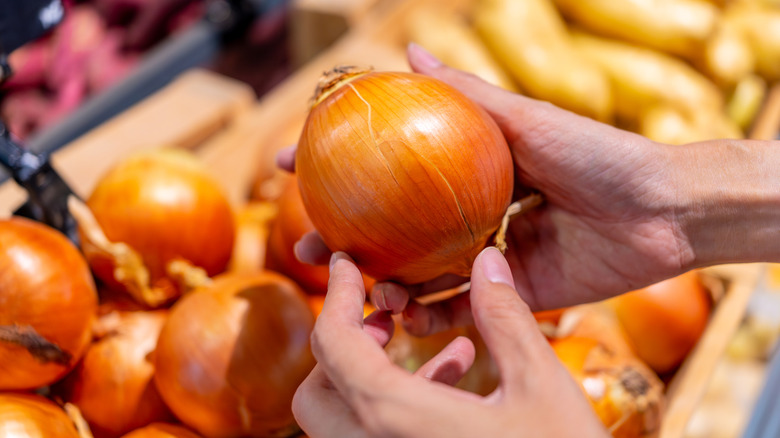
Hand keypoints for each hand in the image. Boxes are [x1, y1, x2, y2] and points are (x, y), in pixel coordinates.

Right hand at [280, 43, 691, 334]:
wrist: (663, 211)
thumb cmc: (597, 154)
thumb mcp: (527, 120)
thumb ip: (470, 96)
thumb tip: (411, 52)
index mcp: (469, 172)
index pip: (390, 169)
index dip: (338, 166)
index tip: (291, 163)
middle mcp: (470, 215)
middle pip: (394, 231)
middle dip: (346, 240)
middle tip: (310, 242)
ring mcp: (487, 257)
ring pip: (418, 276)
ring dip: (380, 286)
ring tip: (355, 289)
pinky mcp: (510, 295)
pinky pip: (460, 310)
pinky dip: (428, 317)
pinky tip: (400, 318)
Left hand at [292, 247, 607, 437]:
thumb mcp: (541, 386)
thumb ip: (506, 318)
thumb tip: (487, 260)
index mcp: (396, 418)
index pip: (332, 344)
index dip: (335, 295)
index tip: (347, 263)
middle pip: (317, 391)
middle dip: (342, 344)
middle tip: (385, 314)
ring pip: (343, 419)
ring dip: (372, 373)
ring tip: (429, 340)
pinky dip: (399, 403)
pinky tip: (458, 374)